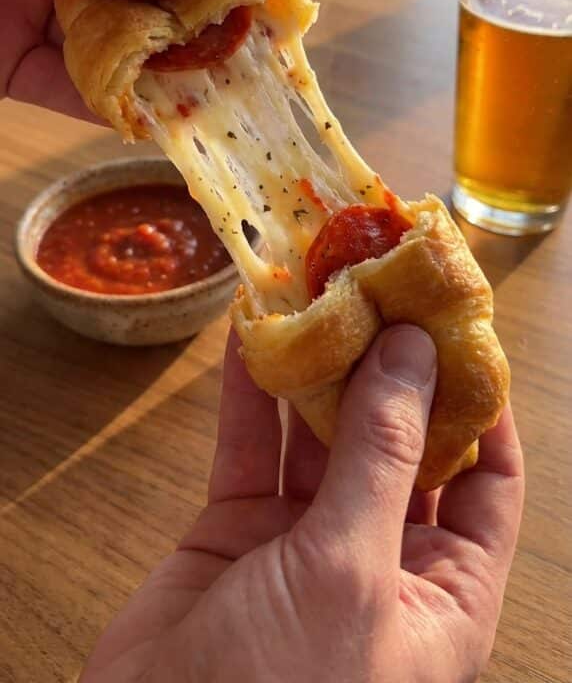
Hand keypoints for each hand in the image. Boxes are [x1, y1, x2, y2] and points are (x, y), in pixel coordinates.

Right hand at [80, 326, 523, 681]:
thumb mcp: (351, 571)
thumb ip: (381, 456)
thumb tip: (414, 353)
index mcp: (442, 591)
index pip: (489, 481)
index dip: (479, 403)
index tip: (460, 327)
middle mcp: (381, 559)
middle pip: (401, 442)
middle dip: (391, 367)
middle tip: (383, 287)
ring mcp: (306, 541)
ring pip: (322, 433)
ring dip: (319, 365)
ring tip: (317, 289)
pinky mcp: (238, 530)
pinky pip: (252, 444)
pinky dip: (250, 389)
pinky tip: (250, 330)